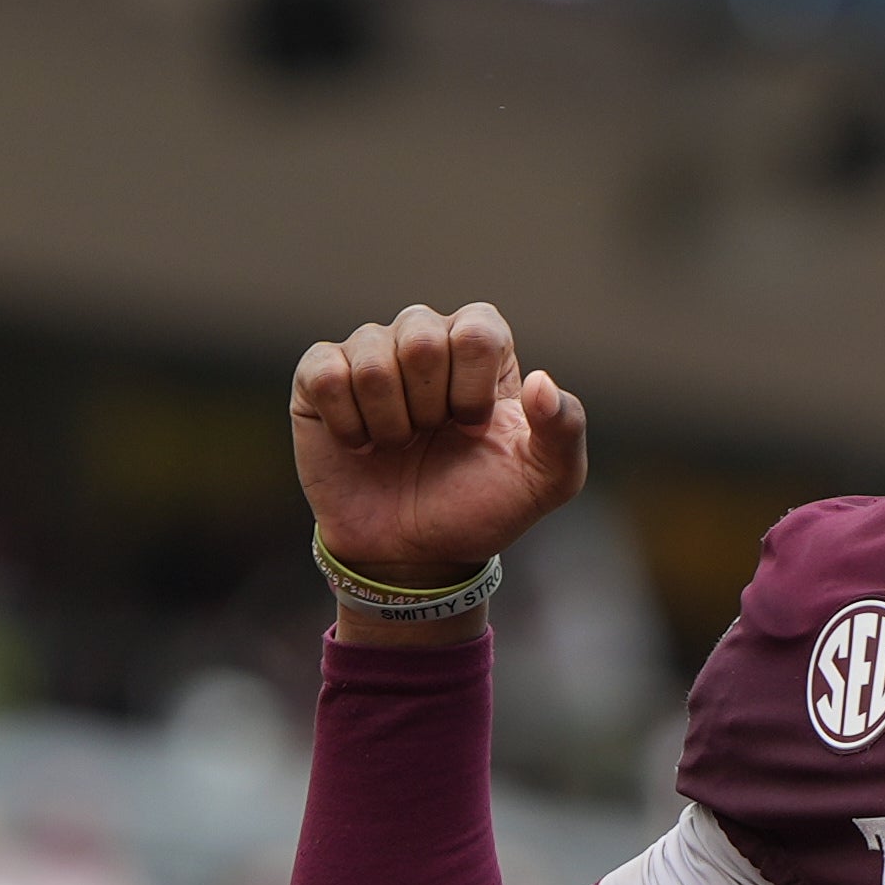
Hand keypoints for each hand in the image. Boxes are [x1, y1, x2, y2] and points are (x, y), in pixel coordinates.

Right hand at [289, 303, 589, 595]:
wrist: (413, 553)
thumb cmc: (480, 507)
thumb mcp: (546, 480)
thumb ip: (565, 429)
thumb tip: (541, 383)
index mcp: (481, 346)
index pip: (477, 331)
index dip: (473, 388)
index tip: (473, 429)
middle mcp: (424, 336)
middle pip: (421, 338)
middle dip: (430, 408)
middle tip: (430, 438)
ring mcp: (369, 353)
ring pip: (372, 361)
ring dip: (389, 423)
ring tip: (397, 445)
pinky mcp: (319, 376)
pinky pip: (325, 374)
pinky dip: (347, 424)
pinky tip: (359, 444)